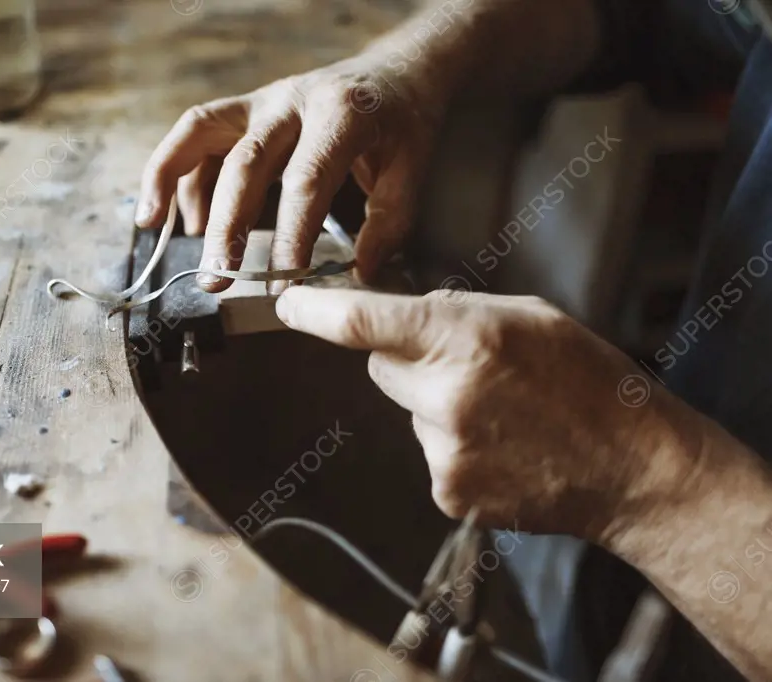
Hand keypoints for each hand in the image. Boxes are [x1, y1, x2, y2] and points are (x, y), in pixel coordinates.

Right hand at [135, 55, 453, 291]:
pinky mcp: (244, 109)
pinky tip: (176, 218)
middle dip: (227, 225)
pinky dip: (175, 171)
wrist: (395, 69)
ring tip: (155, 228)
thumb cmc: (402, 121)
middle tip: (217, 277)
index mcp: (340, 115)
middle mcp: (292, 101)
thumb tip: (358, 271)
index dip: (291, 235)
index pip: (306, 181)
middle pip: (245, 163)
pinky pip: (197, 135)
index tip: (284, 281)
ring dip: (171, 179)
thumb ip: (390, 220)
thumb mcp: (413, 166)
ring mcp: (261, 101)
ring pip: (201, 132)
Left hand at [275, 287, 707, 542]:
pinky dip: (453, 445)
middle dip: (406, 360)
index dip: (315, 312)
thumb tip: (403, 314)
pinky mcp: (448, 492)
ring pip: (408, 411)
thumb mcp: (528, 316)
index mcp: (465, 340)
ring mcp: (444, 452)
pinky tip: (501, 445)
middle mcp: (445, 397)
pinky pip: (428, 451)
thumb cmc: (590, 383)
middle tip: (465, 365)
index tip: (290, 304)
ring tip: (502, 413)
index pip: (363, 323)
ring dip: (436, 406)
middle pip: (380, 367)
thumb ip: (456, 310)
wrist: (633, 469)